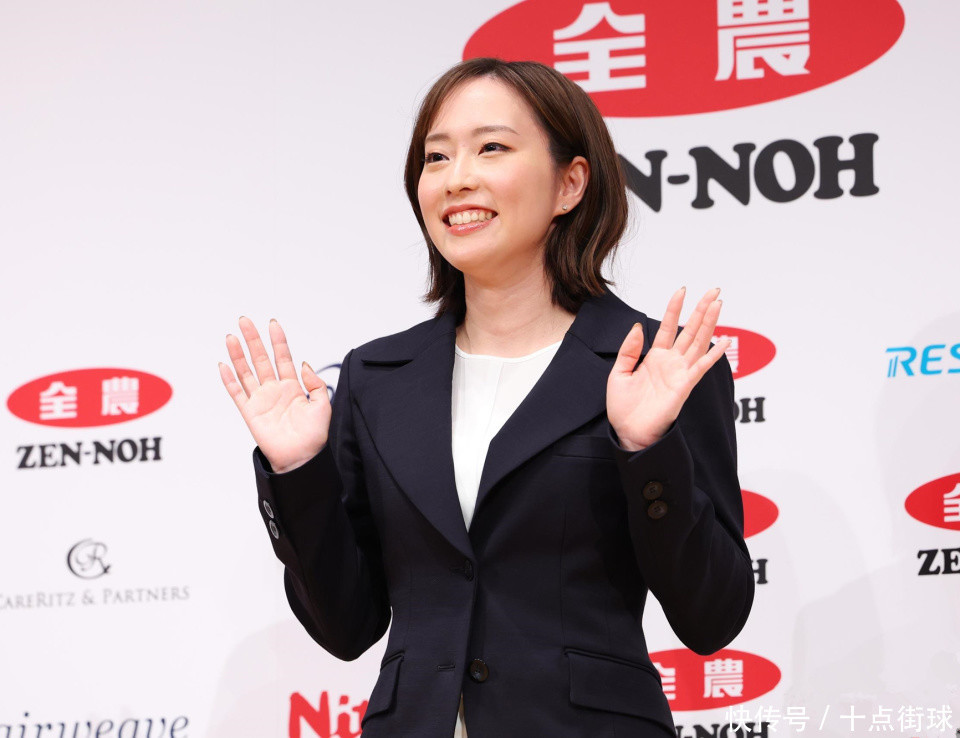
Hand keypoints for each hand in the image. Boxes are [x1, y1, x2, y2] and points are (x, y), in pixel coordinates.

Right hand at [219, 317, 331, 472]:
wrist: (302, 458)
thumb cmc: (314, 435)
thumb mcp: (323, 405)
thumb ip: (316, 384)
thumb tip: (305, 364)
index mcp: (293, 387)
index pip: (283, 357)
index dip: (278, 341)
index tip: (272, 324)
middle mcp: (275, 390)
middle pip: (261, 359)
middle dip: (253, 340)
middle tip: (244, 321)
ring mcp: (261, 400)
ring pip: (246, 372)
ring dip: (238, 355)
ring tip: (231, 337)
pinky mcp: (250, 412)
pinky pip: (237, 393)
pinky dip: (229, 380)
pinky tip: (223, 365)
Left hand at [607, 287, 730, 451]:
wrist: (628, 433)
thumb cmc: (623, 408)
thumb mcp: (619, 373)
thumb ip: (629, 350)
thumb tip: (638, 327)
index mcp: (654, 358)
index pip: (667, 327)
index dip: (674, 309)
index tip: (682, 291)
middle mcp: (670, 363)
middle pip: (689, 330)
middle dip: (701, 310)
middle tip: (714, 291)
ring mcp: (679, 373)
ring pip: (698, 342)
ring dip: (709, 323)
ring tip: (719, 304)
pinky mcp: (684, 386)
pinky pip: (701, 367)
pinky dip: (713, 354)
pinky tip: (724, 341)